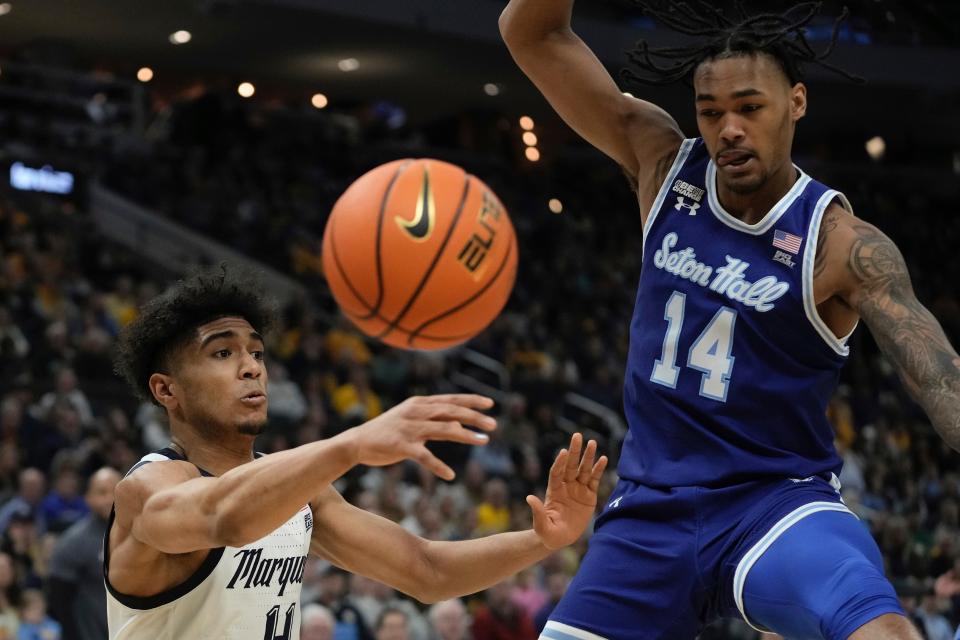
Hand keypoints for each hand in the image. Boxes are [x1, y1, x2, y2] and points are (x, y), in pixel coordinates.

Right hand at [343, 394, 495, 479]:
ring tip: (483, 440)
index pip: (450, 400)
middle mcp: (415, 412)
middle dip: (474, 417)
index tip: (490, 404)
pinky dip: (438, 466)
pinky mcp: (400, 446)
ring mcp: (408, 428)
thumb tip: (459, 423)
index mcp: (419, 404)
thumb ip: (433, 420)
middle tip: (494, 424)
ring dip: (466, 435)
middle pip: (451, 411)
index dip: (471, 400)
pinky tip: (450, 475)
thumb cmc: (388, 432)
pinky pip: (424, 456)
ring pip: (443, 429)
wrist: (357, 442)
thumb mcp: (411, 419)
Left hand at [526, 433, 607, 549]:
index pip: (557, 473)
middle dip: (574, 451)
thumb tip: (529, 498)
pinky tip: (603, 459)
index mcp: (554, 491)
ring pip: (583, 469)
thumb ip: (538, 512)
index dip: (560, 463)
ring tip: (592, 442)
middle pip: (571, 465)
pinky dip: (599, 469)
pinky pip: (594, 480)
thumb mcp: (542, 526)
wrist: (560, 539)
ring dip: (588, 456)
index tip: (563, 452)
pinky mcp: (589, 495)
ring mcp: (578, 489)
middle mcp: (566, 486)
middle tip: (578, 436)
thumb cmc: (548, 533)